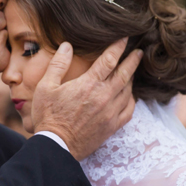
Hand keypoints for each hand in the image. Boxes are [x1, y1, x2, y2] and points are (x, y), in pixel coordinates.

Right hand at [32, 39, 142, 160]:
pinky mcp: (112, 126)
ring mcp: (110, 112)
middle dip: (133, 60)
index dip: (118, 47)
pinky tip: (129, 95)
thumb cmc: (49, 116)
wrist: (56, 146)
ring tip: (132, 71)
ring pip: (128, 91)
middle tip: (139, 52)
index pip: (109, 60)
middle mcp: (104, 96)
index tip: (125, 39)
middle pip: (125, 73)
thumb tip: (67, 46)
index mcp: (88, 84)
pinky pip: (129, 110)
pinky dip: (132, 100)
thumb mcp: (46, 87)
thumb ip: (58, 64)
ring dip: (131, 79)